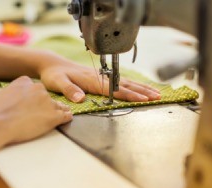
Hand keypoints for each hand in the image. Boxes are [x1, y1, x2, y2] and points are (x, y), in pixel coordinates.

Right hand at [0, 76, 72, 152]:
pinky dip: (64, 120)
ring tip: (46, 123)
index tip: (28, 108)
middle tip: (36, 118)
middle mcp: (39, 88)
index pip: (35, 90)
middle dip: (43, 107)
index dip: (32, 100)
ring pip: (58, 106)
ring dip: (55, 114)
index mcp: (24, 82)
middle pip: (47, 98)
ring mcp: (49, 102)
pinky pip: (66, 116)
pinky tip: (58, 124)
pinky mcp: (55, 116)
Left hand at [38, 52, 160, 102]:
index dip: (129, 95)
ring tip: (155, 92)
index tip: (143, 99)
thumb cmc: (54, 74)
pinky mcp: (100, 76)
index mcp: (91, 80)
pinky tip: (139, 87)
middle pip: (125, 85)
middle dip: (142, 91)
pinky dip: (132, 84)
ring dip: (141, 87)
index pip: (114, 89)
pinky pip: (120, 80)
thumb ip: (69, 90)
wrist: (53, 64)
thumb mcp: (57, 82)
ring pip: (125, 82)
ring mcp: (101, 75)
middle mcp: (99, 76)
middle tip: (158, 97)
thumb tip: (81, 98)